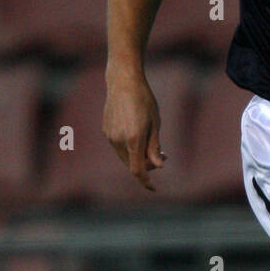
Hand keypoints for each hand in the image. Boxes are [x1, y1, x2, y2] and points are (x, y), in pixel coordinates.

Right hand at [103, 70, 165, 191]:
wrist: (123, 81)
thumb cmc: (144, 100)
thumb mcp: (155, 123)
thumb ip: (154, 147)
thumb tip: (158, 166)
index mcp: (133, 139)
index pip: (137, 170)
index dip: (146, 181)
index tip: (153, 188)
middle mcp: (119, 140)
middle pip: (131, 164)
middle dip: (147, 165)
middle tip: (163, 154)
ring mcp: (110, 136)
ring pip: (124, 156)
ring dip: (138, 155)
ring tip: (152, 143)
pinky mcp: (106, 130)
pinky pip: (119, 146)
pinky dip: (129, 146)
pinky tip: (138, 131)